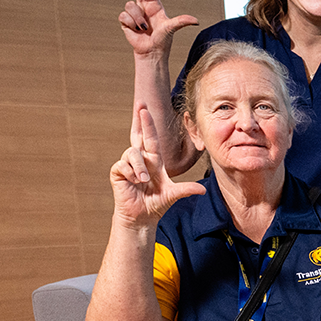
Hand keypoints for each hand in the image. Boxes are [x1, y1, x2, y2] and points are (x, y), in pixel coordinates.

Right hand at [111, 105, 205, 225]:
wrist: (142, 216)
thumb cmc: (156, 203)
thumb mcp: (173, 194)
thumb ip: (186, 189)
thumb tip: (203, 190)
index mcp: (154, 161)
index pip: (151, 137)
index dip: (148, 123)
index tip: (146, 109)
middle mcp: (140, 159)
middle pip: (138, 134)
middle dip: (139, 119)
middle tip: (141, 104)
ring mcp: (128, 165)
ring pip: (132, 153)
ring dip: (140, 167)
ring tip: (144, 180)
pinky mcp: (118, 172)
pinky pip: (123, 165)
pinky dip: (131, 173)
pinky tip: (135, 182)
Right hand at [118, 0, 197, 57]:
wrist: (151, 52)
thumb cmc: (163, 41)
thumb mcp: (171, 29)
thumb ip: (181, 22)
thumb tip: (195, 20)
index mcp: (155, 6)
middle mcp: (144, 7)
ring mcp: (135, 14)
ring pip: (130, 6)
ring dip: (137, 19)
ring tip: (144, 28)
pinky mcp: (126, 21)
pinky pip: (123, 16)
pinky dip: (130, 24)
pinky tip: (136, 30)